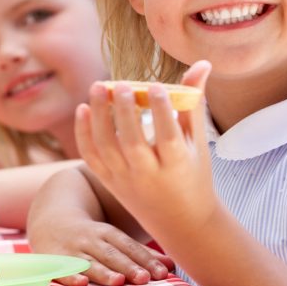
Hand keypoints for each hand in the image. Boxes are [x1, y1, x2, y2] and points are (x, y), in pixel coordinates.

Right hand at [29, 214, 173, 285]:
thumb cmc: (91, 235)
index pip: (129, 247)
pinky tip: (81, 283)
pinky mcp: (54, 260)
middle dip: (128, 266)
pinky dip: (70, 277)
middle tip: (144, 279)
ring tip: (118, 281)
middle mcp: (90, 241)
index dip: (146, 259)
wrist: (49, 221)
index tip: (163, 273)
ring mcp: (71, 251)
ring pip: (89, 262)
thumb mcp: (114, 239)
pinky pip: (62, 270)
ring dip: (104, 272)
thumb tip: (171, 266)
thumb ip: (141, 254)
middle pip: (111, 254)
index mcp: (107, 234)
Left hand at [75, 61, 216, 238]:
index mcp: (177, 166)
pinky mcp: (108, 181)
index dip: (162, 111)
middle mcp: (149, 175)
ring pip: (105, 148)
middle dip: (123, 111)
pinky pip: (90, 157)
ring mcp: (125, 179)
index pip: (168, 137)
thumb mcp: (197, 143)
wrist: (180, 222)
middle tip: (119, 84)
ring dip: (98, 117)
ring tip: (97, 87)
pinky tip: (83, 108)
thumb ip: (193, 103)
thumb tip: (203, 63)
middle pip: (131, 143)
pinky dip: (83, 133)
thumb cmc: (193, 174)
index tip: (155, 86)